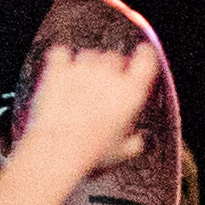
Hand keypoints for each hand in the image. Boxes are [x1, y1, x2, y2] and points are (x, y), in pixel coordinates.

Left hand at [14, 43, 157, 173]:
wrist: (58, 149)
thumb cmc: (91, 152)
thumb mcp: (121, 152)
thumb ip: (133, 142)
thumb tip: (136, 142)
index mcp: (131, 91)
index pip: (146, 58)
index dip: (144, 55)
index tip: (141, 56)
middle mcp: (109, 74)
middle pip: (114, 56)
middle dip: (110, 69)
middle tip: (102, 88)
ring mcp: (83, 69)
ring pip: (89, 54)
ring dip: (86, 66)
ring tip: (80, 86)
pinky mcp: (58, 70)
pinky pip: (61, 53)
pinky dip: (61, 59)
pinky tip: (61, 70)